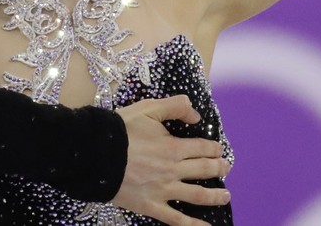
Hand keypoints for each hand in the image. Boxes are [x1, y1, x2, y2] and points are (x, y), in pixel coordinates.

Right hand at [113, 95, 230, 225]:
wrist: (94, 154)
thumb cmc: (121, 130)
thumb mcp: (148, 109)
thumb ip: (175, 107)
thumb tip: (196, 115)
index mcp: (174, 148)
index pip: (204, 148)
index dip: (215, 148)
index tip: (218, 149)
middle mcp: (173, 171)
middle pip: (205, 170)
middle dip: (219, 168)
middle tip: (226, 168)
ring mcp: (163, 191)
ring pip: (197, 195)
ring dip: (215, 195)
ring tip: (225, 196)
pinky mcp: (151, 206)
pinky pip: (176, 219)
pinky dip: (193, 225)